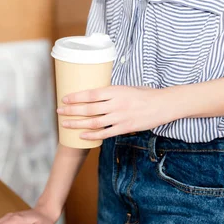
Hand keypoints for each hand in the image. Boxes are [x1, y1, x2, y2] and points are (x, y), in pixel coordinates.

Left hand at [56, 86, 176, 140]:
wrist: (163, 105)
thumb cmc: (145, 95)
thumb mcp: (126, 88)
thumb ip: (111, 93)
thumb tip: (94, 97)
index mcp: (116, 91)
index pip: (91, 93)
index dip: (76, 97)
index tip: (64, 98)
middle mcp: (116, 103)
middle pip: (89, 108)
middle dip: (71, 110)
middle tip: (59, 111)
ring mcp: (120, 117)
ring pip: (94, 122)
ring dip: (77, 123)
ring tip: (65, 124)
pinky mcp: (125, 128)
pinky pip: (105, 133)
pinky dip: (92, 135)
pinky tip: (82, 136)